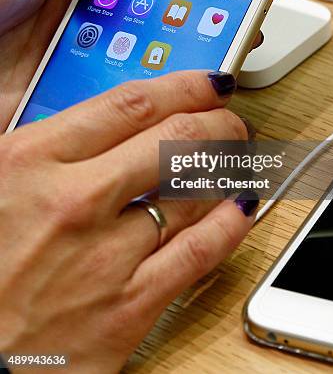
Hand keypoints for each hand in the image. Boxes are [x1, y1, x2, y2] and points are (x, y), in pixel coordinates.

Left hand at [0, 0, 263, 130]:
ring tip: (220, 61)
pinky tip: (176, 104)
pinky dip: (150, 107)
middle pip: (161, 21)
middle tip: (242, 19)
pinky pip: (124, 106)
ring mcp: (92, 65)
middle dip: (203, 21)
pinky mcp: (81, 103)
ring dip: (182, 66)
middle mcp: (96, 24)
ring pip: (150, 65)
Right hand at [0, 70, 256, 372]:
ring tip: (239, 157)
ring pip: (195, 191)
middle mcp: (74, 201)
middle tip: (230, 119)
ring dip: (229, 166)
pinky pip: (199, 253)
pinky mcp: (127, 308)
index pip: (131, 103)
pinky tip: (241, 206)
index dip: (185, 86)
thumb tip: (84, 111)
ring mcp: (105, 255)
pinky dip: (231, 223)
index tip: (208, 84)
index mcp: (31, 161)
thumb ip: (35, 138)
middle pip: (176, 140)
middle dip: (219, 121)